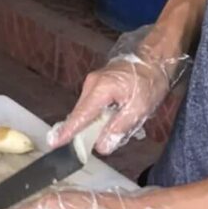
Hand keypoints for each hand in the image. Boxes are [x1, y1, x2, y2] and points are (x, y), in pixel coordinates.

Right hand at [48, 24, 190, 154]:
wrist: (153, 59)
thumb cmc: (149, 82)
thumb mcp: (139, 109)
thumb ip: (119, 128)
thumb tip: (101, 147)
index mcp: (101, 89)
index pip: (80, 115)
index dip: (68, 131)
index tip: (54, 143)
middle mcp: (91, 84)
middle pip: (80, 113)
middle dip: (81, 131)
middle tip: (81, 149)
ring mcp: (93, 83)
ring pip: (86, 110)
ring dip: (92, 124)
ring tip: (105, 135)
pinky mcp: (97, 84)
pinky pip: (92, 105)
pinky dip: (97, 116)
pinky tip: (110, 122)